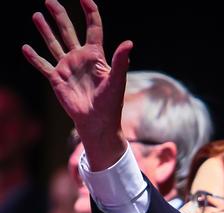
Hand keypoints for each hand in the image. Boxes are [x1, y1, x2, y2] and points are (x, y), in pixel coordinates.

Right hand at [23, 0, 129, 170]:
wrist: (98, 122)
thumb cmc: (111, 103)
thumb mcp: (117, 80)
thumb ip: (120, 60)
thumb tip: (129, 43)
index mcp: (96, 55)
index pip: (93, 28)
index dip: (90, 12)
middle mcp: (80, 58)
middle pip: (68, 31)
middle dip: (59, 15)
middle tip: (50, 0)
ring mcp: (67, 67)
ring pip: (54, 44)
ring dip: (45, 30)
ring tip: (36, 15)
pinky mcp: (57, 79)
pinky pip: (43, 66)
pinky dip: (34, 57)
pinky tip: (25, 47)